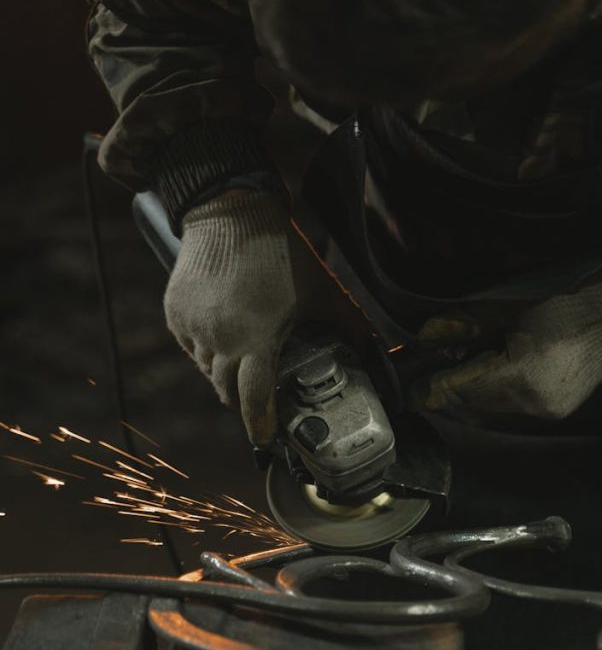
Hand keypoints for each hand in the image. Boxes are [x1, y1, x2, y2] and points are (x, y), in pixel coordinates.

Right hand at [164, 188, 334, 444]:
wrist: (232, 212)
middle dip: (242, 397)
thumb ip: (349, 326)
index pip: (253, 400)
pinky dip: (204, 348)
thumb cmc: (282, 253)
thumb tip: (379, 353)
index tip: (266, 438)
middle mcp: (220, 339)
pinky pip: (190, 347)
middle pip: (226, 391)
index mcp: (257, 339)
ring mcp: (193, 327)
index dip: (260, 423)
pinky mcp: (175, 314)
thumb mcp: (321, 292)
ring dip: (223, 371)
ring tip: (242, 355)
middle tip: (258, 392)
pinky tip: (222, 332)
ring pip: (206, 369)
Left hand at [409, 275, 601, 419]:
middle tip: (429, 371)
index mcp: (520, 375)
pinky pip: (508, 408)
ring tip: (462, 366)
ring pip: (488, 410)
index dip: (428, 390)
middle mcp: (530, 403)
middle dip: (448, 388)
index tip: (407, 390)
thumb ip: (465, 322)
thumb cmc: (570, 301)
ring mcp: (543, 412)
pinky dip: (493, 393)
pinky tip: (494, 370)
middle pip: (470, 405)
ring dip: (470, 392)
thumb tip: (426, 336)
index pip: (457, 391)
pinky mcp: (552, 412)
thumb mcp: (510, 304)